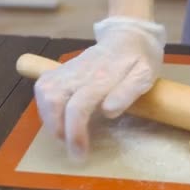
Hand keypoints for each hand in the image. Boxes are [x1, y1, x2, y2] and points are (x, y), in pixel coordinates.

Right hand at [33, 16, 165, 161]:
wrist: (129, 35)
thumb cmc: (140, 59)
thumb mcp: (145, 75)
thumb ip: (128, 91)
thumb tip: (108, 110)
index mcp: (102, 77)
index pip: (78, 107)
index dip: (75, 134)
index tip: (80, 154)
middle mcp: (80, 72)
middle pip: (53, 99)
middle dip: (56, 128)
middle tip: (70, 145)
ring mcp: (69, 69)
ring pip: (43, 91)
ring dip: (47, 117)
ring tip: (63, 132)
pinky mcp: (63, 68)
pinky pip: (43, 85)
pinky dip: (44, 104)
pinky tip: (56, 115)